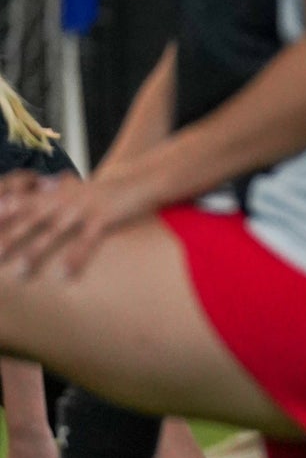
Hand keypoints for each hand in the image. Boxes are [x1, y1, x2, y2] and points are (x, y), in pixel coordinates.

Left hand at [0, 170, 153, 280]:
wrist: (140, 182)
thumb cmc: (106, 192)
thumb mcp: (78, 189)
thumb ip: (56, 190)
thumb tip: (40, 188)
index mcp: (57, 193)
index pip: (21, 203)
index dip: (3, 215)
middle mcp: (65, 199)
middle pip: (31, 218)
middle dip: (10, 237)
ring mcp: (83, 208)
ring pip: (53, 231)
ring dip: (35, 252)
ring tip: (21, 272)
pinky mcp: (102, 218)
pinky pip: (85, 241)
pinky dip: (74, 258)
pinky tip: (65, 274)